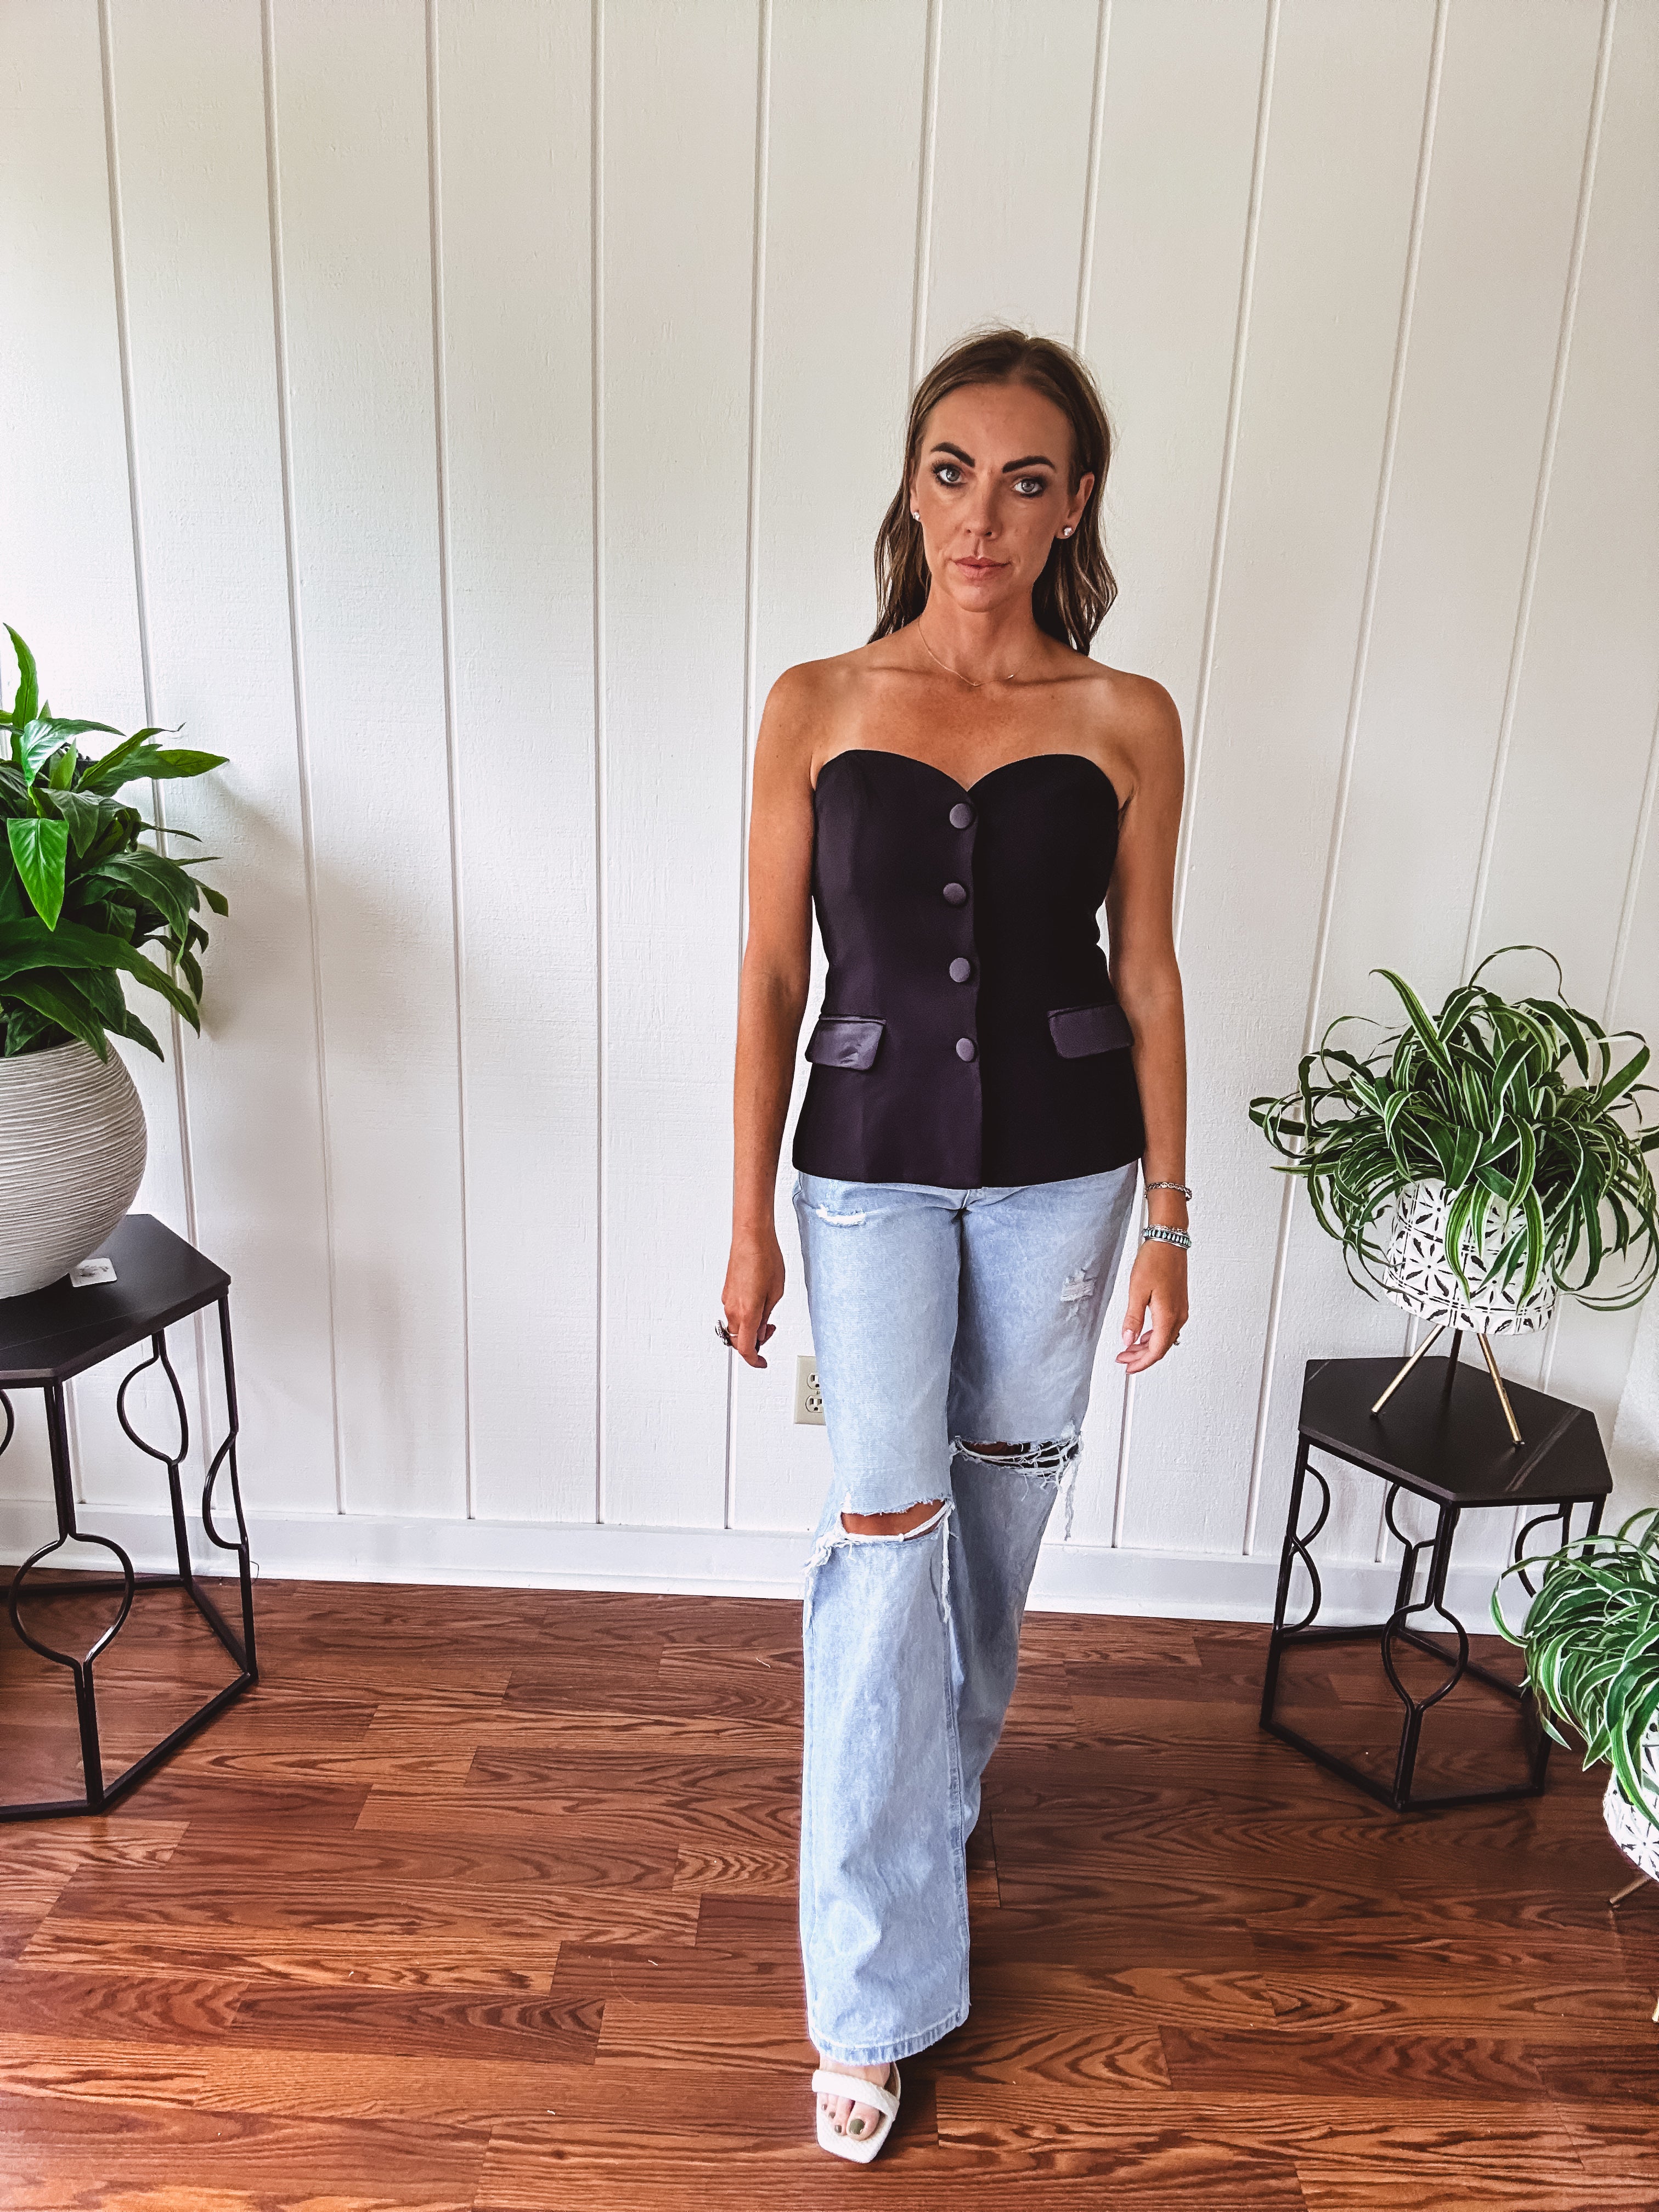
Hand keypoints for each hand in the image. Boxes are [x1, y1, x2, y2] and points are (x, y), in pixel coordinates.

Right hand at [721, 1224, 785, 1368]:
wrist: (751, 1237)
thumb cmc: (765, 1259)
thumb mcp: (776, 1294)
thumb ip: (766, 1317)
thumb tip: (761, 1331)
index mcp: (747, 1313)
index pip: (746, 1349)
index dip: (754, 1361)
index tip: (762, 1363)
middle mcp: (733, 1309)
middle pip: (738, 1340)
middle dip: (754, 1342)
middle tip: (770, 1331)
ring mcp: (728, 1300)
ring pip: (735, 1326)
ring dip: (750, 1328)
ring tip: (767, 1315)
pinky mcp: (727, 1291)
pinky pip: (734, 1312)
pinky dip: (744, 1316)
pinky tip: (757, 1304)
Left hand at [1117, 1239, 1187, 1370]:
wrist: (1169, 1242)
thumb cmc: (1155, 1260)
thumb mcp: (1137, 1290)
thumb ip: (1133, 1318)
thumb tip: (1128, 1339)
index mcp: (1168, 1316)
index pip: (1155, 1351)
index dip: (1141, 1363)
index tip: (1128, 1367)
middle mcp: (1178, 1316)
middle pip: (1161, 1347)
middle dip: (1141, 1357)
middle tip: (1123, 1359)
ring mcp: (1180, 1310)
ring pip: (1164, 1339)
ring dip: (1147, 1347)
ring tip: (1129, 1349)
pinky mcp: (1178, 1304)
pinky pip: (1168, 1328)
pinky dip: (1154, 1336)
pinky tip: (1143, 1335)